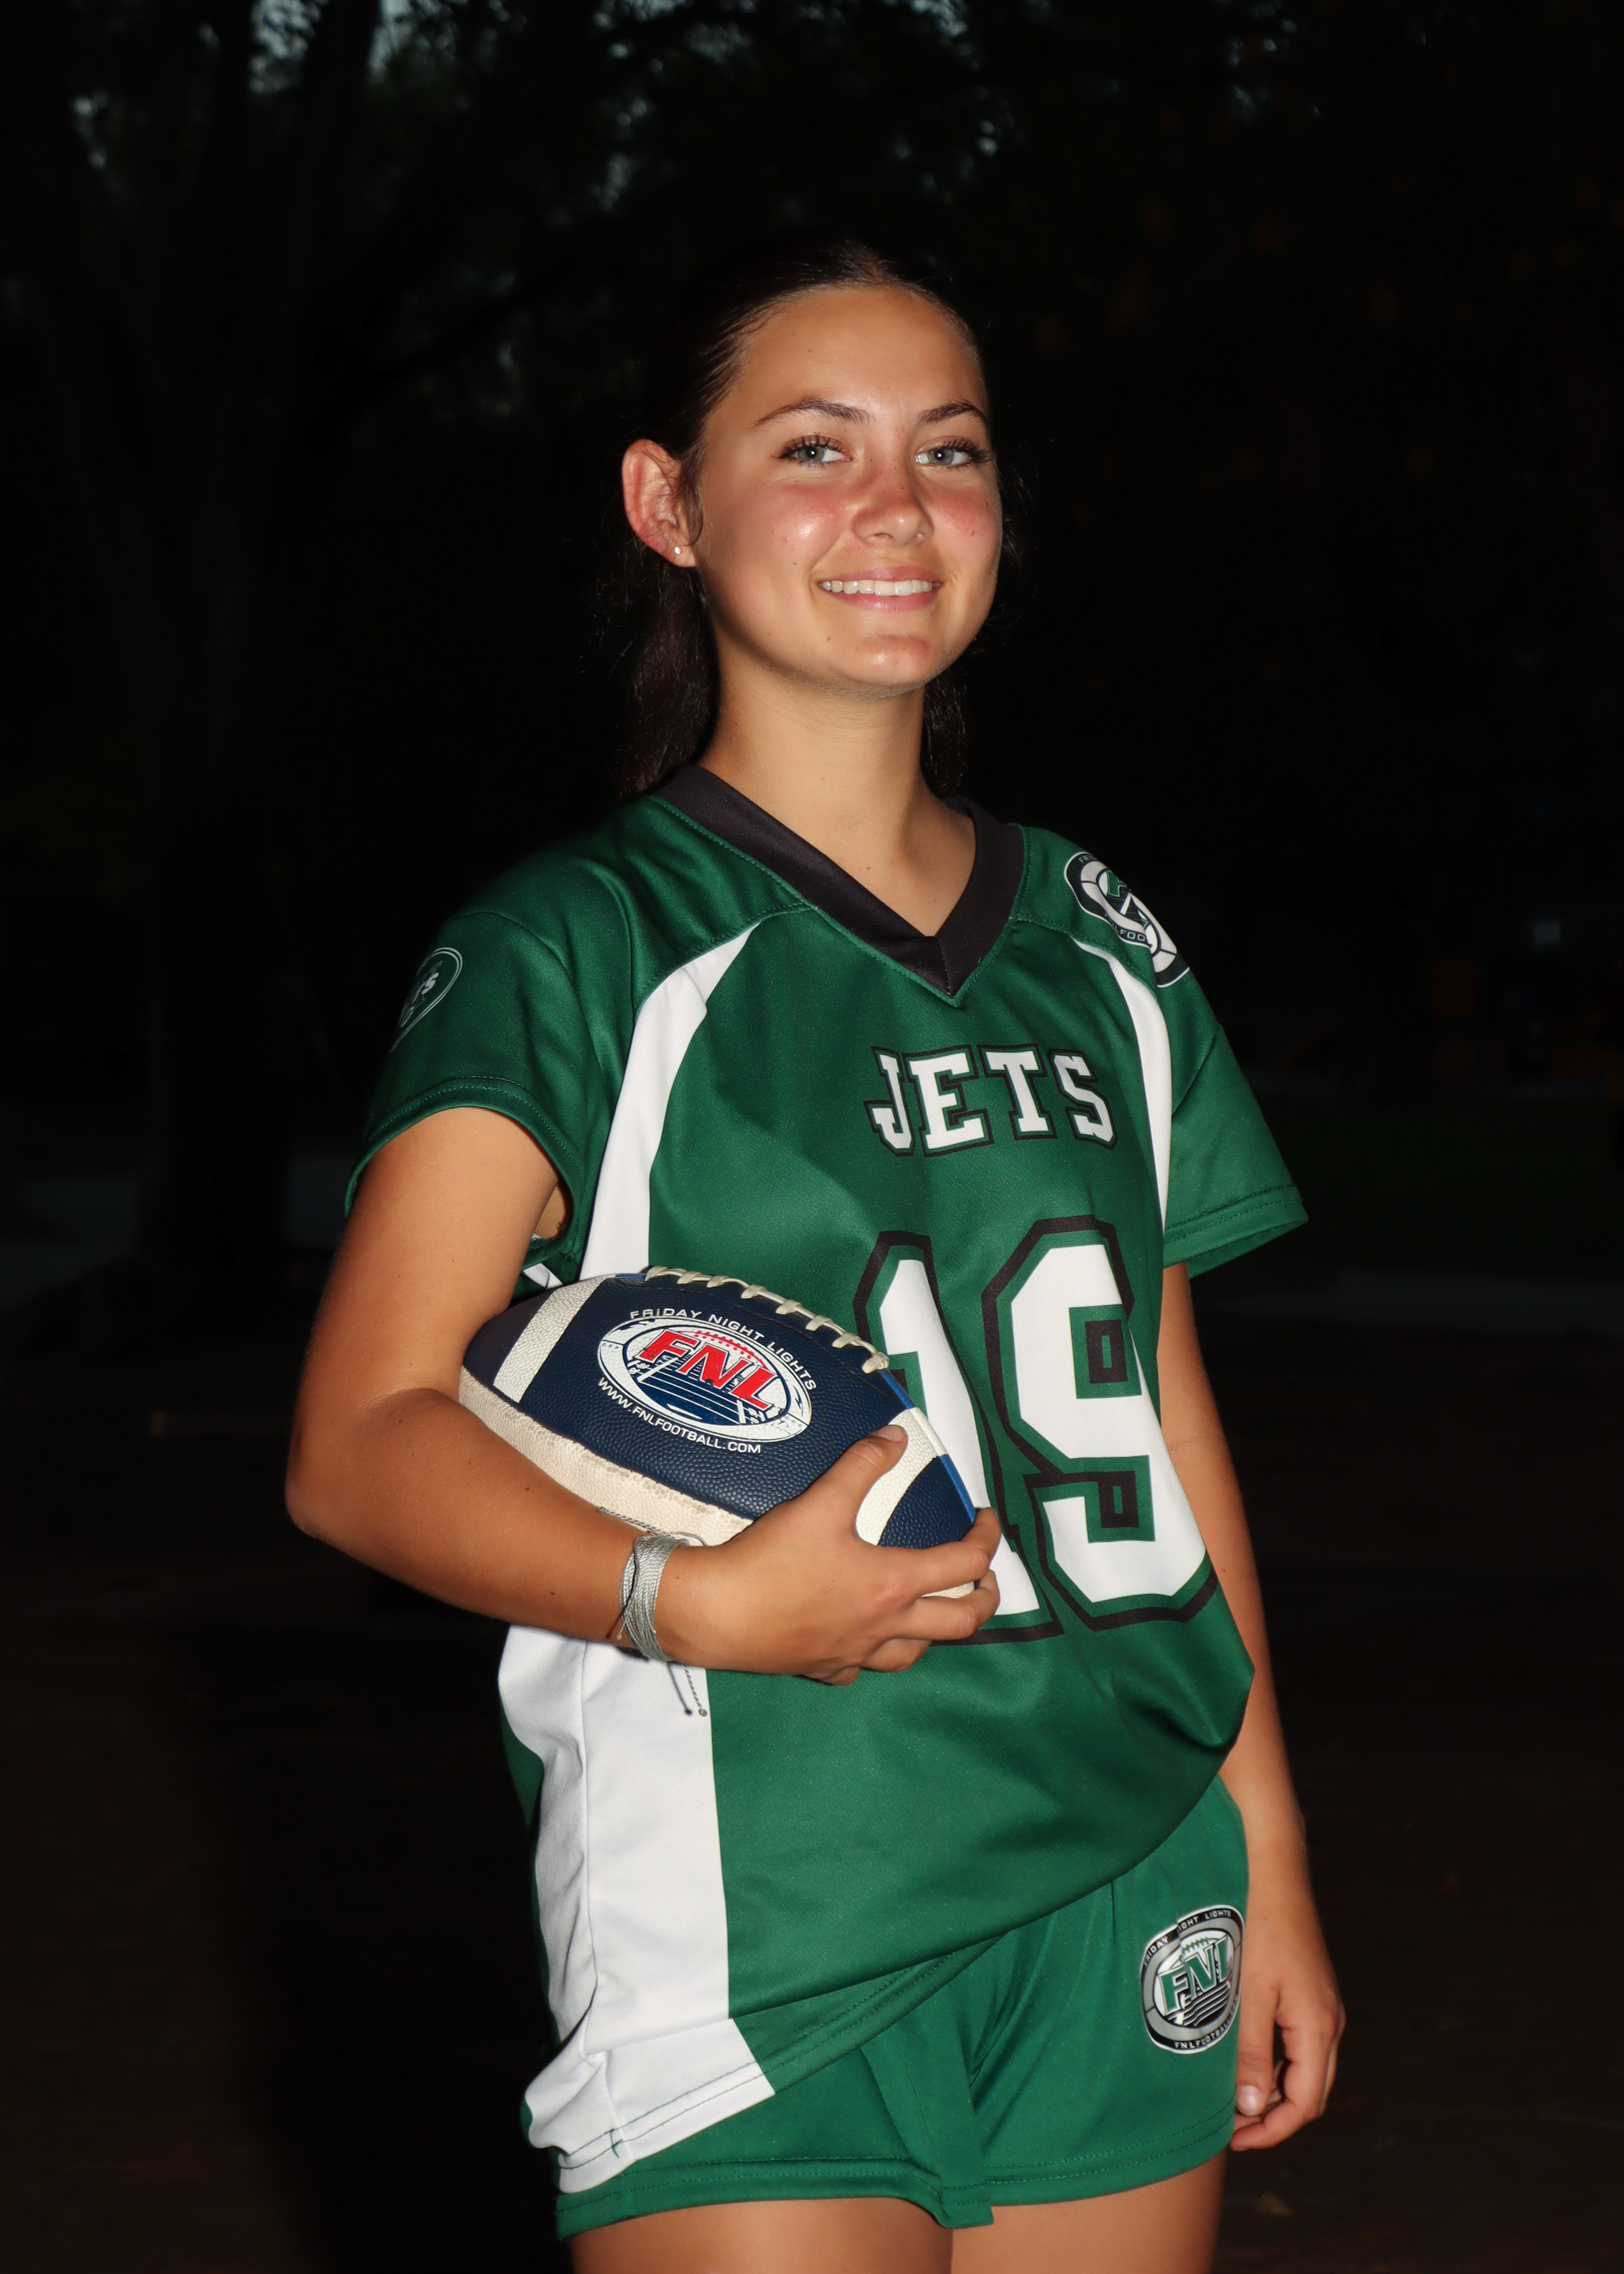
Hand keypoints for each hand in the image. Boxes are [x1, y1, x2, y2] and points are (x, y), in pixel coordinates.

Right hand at [656, 1424, 1000, 1680]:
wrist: (717, 1616)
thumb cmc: (771, 1562)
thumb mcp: (820, 1502)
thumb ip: (861, 1464)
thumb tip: (895, 1437)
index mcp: (894, 1584)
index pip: (966, 1565)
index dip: (987, 1539)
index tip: (985, 1519)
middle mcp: (885, 1626)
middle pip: (962, 1622)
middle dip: (985, 1597)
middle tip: (984, 1575)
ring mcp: (857, 1654)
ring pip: (918, 1653)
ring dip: (937, 1629)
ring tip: (933, 1606)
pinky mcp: (826, 1668)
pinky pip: (866, 1667)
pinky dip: (878, 1649)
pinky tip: (864, 1634)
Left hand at [1230, 1852, 1344, 2149]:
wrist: (1272, 1870)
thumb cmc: (1256, 1926)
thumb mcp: (1246, 1994)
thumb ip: (1249, 2053)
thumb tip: (1252, 2108)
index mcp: (1318, 2025)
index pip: (1306, 2103)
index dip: (1273, 2130)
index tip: (1236, 2139)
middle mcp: (1329, 2020)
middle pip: (1311, 2092)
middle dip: (1273, 2117)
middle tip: (1229, 2128)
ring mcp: (1323, 2006)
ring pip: (1306, 2069)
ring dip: (1273, 2091)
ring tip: (1230, 2100)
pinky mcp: (1310, 1992)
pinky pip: (1300, 2045)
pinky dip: (1275, 2064)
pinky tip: (1243, 2062)